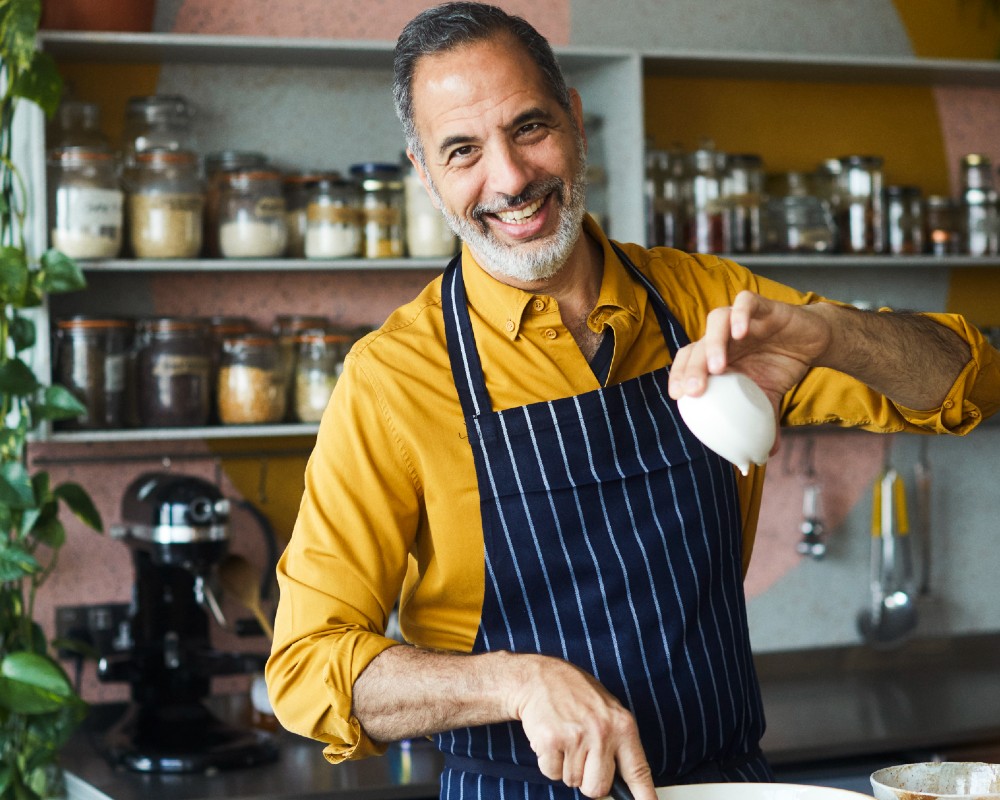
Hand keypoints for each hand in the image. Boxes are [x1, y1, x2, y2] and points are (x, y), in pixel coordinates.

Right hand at [510, 655, 656, 799]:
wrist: (540, 677)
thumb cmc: (575, 694)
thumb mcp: (608, 711)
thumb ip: (618, 743)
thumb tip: (627, 782)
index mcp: (622, 725)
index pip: (638, 771)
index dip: (645, 797)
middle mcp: (602, 732)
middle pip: (598, 788)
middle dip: (587, 780)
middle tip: (581, 755)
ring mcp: (576, 737)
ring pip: (572, 781)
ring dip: (566, 767)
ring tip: (565, 739)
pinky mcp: (551, 741)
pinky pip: (552, 773)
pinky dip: (549, 762)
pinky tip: (552, 739)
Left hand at [667, 290, 829, 406]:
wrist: (813, 341)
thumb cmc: (780, 366)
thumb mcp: (769, 397)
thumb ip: (763, 422)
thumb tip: (764, 456)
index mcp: (717, 357)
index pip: (687, 361)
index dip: (678, 375)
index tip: (678, 397)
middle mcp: (723, 337)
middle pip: (698, 345)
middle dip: (692, 368)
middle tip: (694, 390)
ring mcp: (740, 319)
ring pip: (716, 320)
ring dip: (714, 343)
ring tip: (718, 367)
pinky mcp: (762, 306)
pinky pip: (746, 302)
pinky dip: (740, 314)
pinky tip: (741, 332)